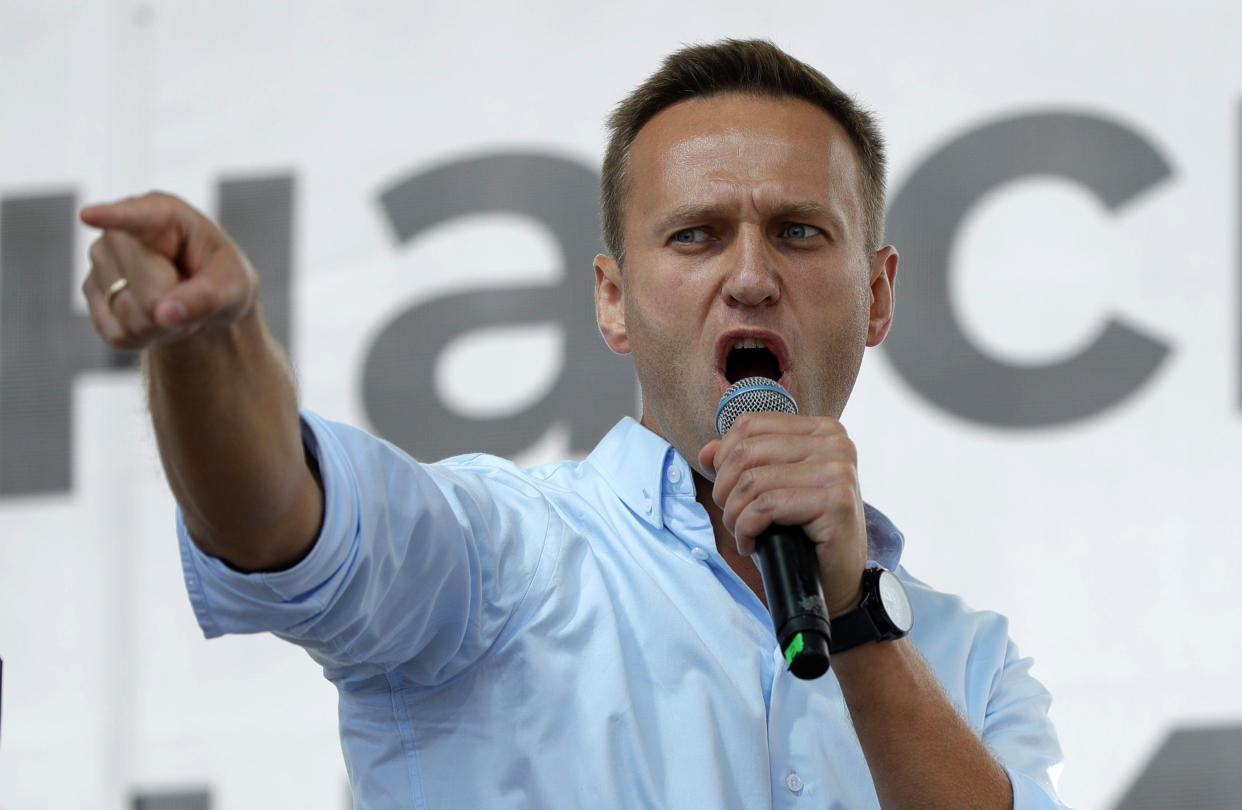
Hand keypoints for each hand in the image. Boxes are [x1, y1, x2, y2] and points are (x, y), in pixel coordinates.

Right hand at [80, 191, 258, 349]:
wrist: (204, 295)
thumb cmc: (221, 278)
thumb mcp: (233, 285)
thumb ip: (207, 297)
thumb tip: (164, 314)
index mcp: (163, 213)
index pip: (135, 216)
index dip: (113, 217)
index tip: (90, 216)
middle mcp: (121, 231)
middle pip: (147, 291)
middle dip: (175, 306)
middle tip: (191, 294)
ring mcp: (100, 260)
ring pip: (131, 316)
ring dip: (163, 325)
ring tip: (175, 302)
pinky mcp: (92, 292)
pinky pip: (118, 333)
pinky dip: (145, 337)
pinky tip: (156, 316)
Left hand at [698, 412, 867, 617]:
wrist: (835, 580)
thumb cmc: (801, 534)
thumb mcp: (769, 490)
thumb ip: (740, 464)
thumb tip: (706, 452)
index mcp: (820, 430)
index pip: (750, 425)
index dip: (724, 459)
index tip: (728, 491)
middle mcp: (835, 442)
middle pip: (746, 451)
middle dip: (725, 490)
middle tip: (733, 519)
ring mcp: (839, 470)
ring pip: (753, 481)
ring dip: (734, 514)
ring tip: (743, 534)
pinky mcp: (837, 500)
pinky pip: (767, 506)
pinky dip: (747, 529)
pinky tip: (752, 544)